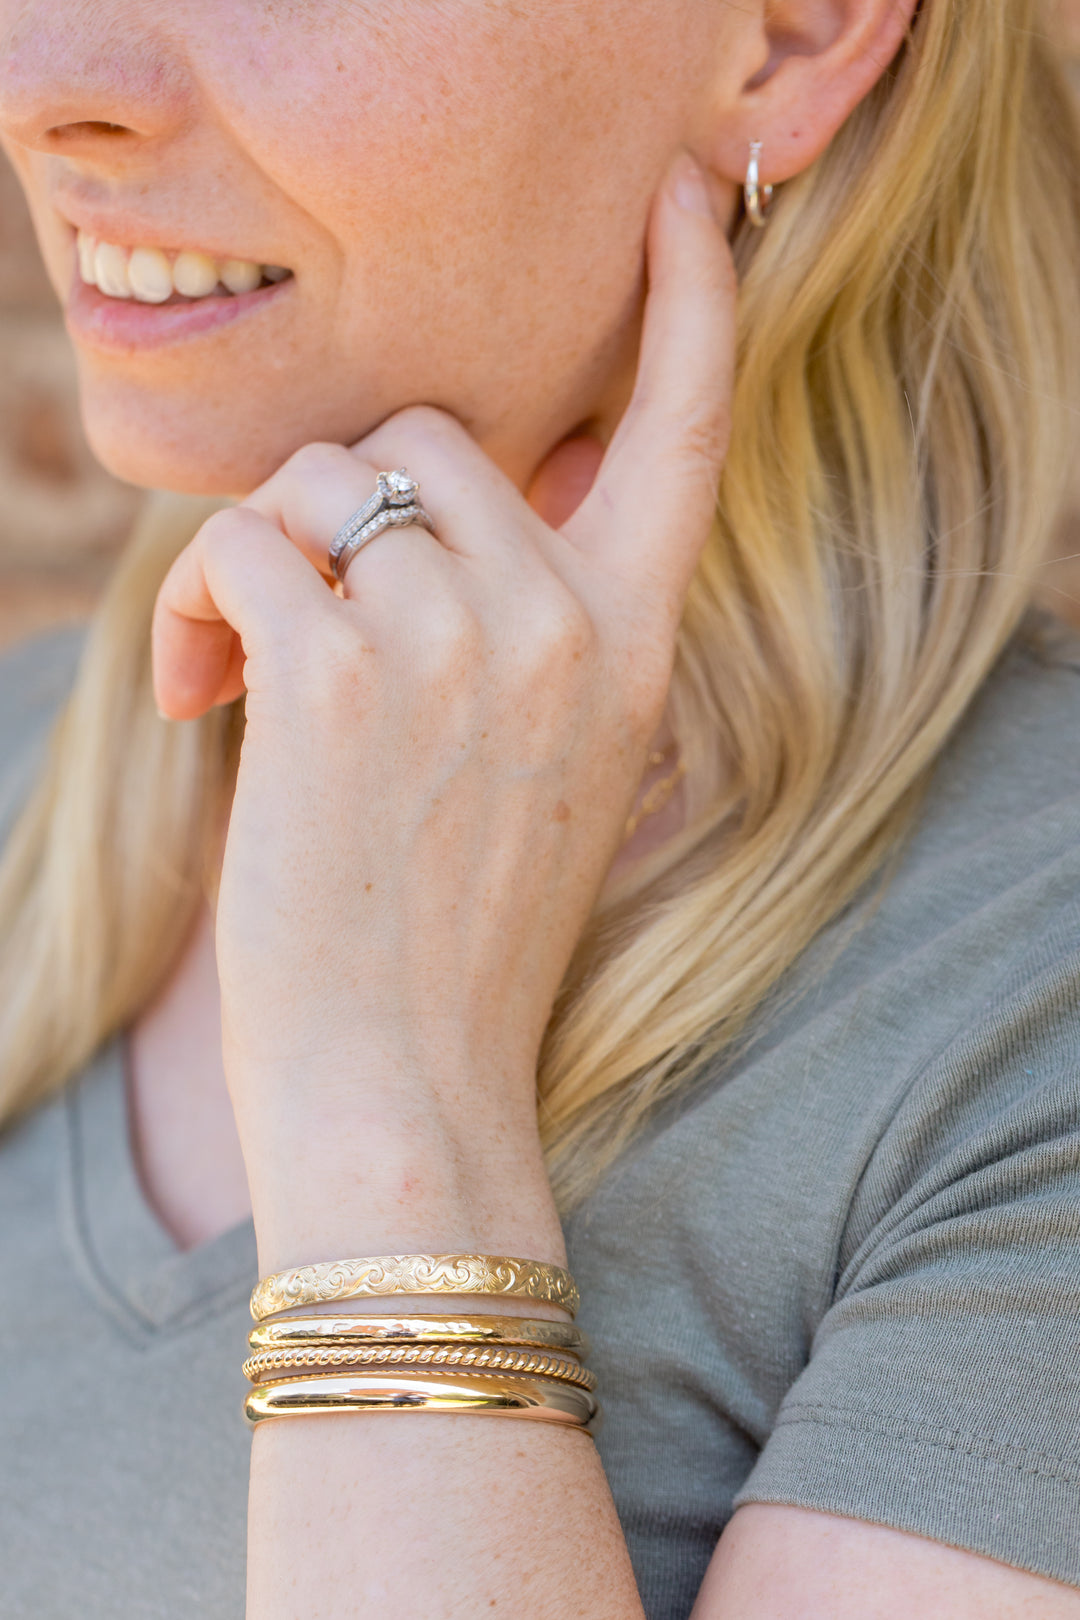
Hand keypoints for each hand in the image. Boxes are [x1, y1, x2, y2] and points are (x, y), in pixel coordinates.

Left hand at [151, 154, 734, 1262]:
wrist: (407, 1087)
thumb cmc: (457, 933)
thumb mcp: (554, 766)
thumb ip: (541, 623)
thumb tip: (466, 495)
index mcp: (635, 644)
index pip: (690, 428)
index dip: (695, 297)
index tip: (686, 197)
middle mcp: (566, 622)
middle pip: (433, 434)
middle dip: (347, 507)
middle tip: (298, 614)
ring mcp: (460, 642)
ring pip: (328, 479)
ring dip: (262, 558)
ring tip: (236, 674)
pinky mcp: (338, 676)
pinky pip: (241, 543)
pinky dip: (194, 607)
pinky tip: (195, 701)